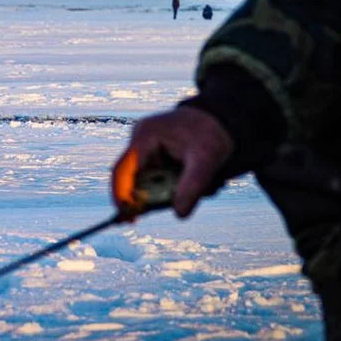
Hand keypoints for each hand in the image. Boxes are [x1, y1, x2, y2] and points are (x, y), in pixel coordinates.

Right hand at [112, 106, 233, 217]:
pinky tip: (197, 182)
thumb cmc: (211, 135)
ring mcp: (146, 149)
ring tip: (205, 186)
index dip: (120, 195)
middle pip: (135, 180)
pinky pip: (157, 180)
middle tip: (180, 207)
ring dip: (170, 192)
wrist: (221, 121)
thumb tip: (179, 214)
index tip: (129, 218)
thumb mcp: (206, 161)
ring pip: (148, 182)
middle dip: (156, 198)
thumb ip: (192, 187)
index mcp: (145, 136)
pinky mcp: (155, 156)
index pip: (122, 171)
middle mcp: (140, 141)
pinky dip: (174, 187)